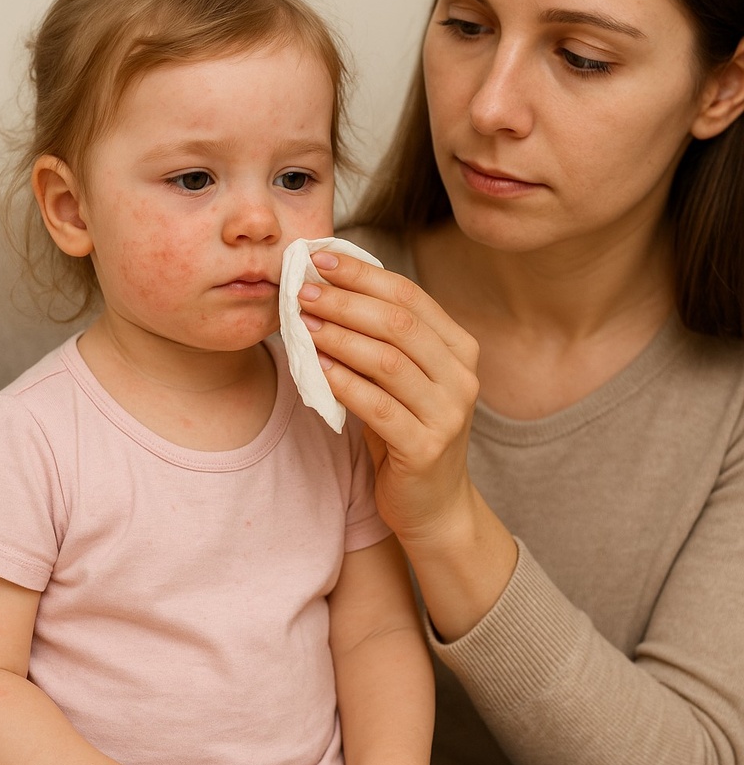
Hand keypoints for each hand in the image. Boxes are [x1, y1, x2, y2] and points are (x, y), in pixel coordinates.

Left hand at [299, 252, 479, 546]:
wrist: (434, 505)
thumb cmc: (408, 433)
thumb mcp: (403, 380)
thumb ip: (383, 339)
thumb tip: (329, 286)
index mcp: (459, 348)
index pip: (410, 296)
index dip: (363, 274)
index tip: (321, 259)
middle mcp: (461, 376)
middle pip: (398, 323)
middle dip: (346, 300)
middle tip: (303, 290)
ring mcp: (448, 413)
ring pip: (388, 361)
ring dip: (339, 337)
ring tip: (303, 324)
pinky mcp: (426, 448)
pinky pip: (379, 407)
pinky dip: (344, 383)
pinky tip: (317, 368)